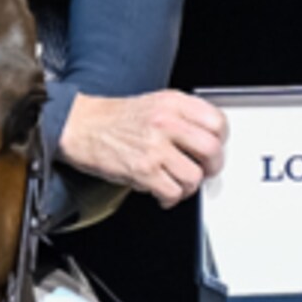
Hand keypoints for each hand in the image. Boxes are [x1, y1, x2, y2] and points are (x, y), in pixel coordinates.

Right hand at [59, 89, 228, 207]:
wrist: (80, 126)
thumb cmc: (113, 118)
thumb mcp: (154, 103)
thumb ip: (182, 115)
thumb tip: (207, 137)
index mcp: (173, 103)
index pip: (217, 122)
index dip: (220, 140)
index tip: (213, 148)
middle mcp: (167, 122)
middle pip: (212, 150)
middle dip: (211, 167)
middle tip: (203, 171)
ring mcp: (155, 147)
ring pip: (194, 177)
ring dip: (188, 186)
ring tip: (176, 183)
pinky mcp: (143, 171)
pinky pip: (173, 192)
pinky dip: (170, 198)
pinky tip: (162, 192)